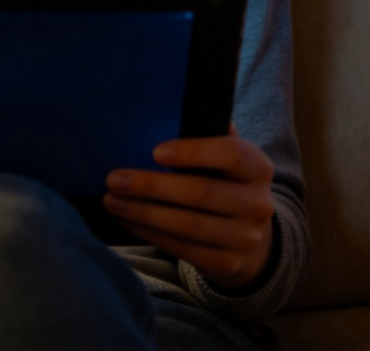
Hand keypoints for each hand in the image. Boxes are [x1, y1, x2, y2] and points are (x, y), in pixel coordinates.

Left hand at [103, 126, 275, 289]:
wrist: (244, 229)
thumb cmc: (220, 177)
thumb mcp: (221, 153)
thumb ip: (204, 132)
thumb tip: (167, 106)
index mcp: (257, 166)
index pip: (231, 154)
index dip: (193, 152)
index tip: (154, 152)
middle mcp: (258, 203)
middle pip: (201, 193)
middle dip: (151, 186)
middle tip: (114, 179)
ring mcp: (246, 237)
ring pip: (188, 226)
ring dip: (143, 213)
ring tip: (111, 200)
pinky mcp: (227, 263)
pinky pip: (183, 250)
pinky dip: (149, 234)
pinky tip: (126, 220)